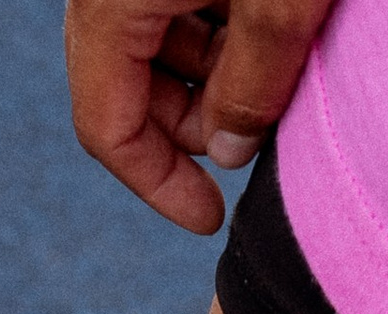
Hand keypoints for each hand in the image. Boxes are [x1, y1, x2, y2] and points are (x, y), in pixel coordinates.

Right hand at [64, 0, 333, 235]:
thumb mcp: (282, 1)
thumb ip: (251, 82)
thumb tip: (229, 151)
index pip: (106, 124)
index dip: (159, 185)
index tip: (211, 218)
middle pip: (124, 84)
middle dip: (191, 125)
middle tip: (256, 131)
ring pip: (153, 38)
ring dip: (211, 71)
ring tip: (277, 61)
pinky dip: (216, 24)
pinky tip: (267, 22)